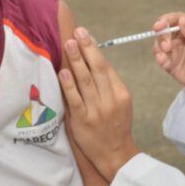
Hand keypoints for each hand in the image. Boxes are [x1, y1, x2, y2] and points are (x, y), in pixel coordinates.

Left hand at [59, 27, 139, 181]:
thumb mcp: (120, 102)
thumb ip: (108, 84)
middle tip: (77, 32)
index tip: (85, 34)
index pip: (106, 66)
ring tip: (68, 44)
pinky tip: (63, 72)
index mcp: (121, 93)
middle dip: (86, 48)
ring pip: (85, 81)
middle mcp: (110, 100)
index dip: (94, 48)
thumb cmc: (115, 125)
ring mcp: (96, 110)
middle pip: (97, 69)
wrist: (114, 153)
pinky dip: (69, 85)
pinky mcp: (83, 121)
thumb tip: (91, 59)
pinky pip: (75, 99)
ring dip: (76, 61)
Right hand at [153, 13, 184, 98]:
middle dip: (162, 36)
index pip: (176, 18)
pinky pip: (159, 56)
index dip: (166, 20)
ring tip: (165, 54)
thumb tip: (182, 20)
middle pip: (164, 29)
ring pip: (159, 42)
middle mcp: (179, 33)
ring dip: (159, 47)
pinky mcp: (168, 60)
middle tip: (166, 46)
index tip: (159, 25)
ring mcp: (173, 47)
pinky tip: (163, 60)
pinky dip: (159, 58)